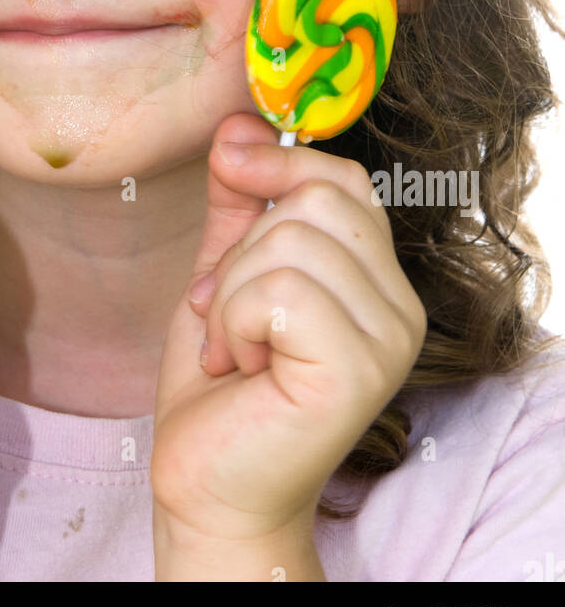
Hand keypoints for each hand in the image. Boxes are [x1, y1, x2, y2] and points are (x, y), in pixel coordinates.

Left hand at [151, 112, 425, 541]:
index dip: (280, 165)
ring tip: (233, 348)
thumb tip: (237, 123)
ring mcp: (388, 340)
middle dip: (242, 250)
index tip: (231, 171)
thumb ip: (238, 201)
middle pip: (315, 202)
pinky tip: (241, 367)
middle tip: (226, 314)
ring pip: (290, 244)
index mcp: (377, 280)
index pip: (345, 180)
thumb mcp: (225, 272)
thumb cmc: (221, 385)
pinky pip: (280, 292)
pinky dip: (235, 322)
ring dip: (231, 295)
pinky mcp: (359, 370)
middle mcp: (399, 307)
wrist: (207, 482)